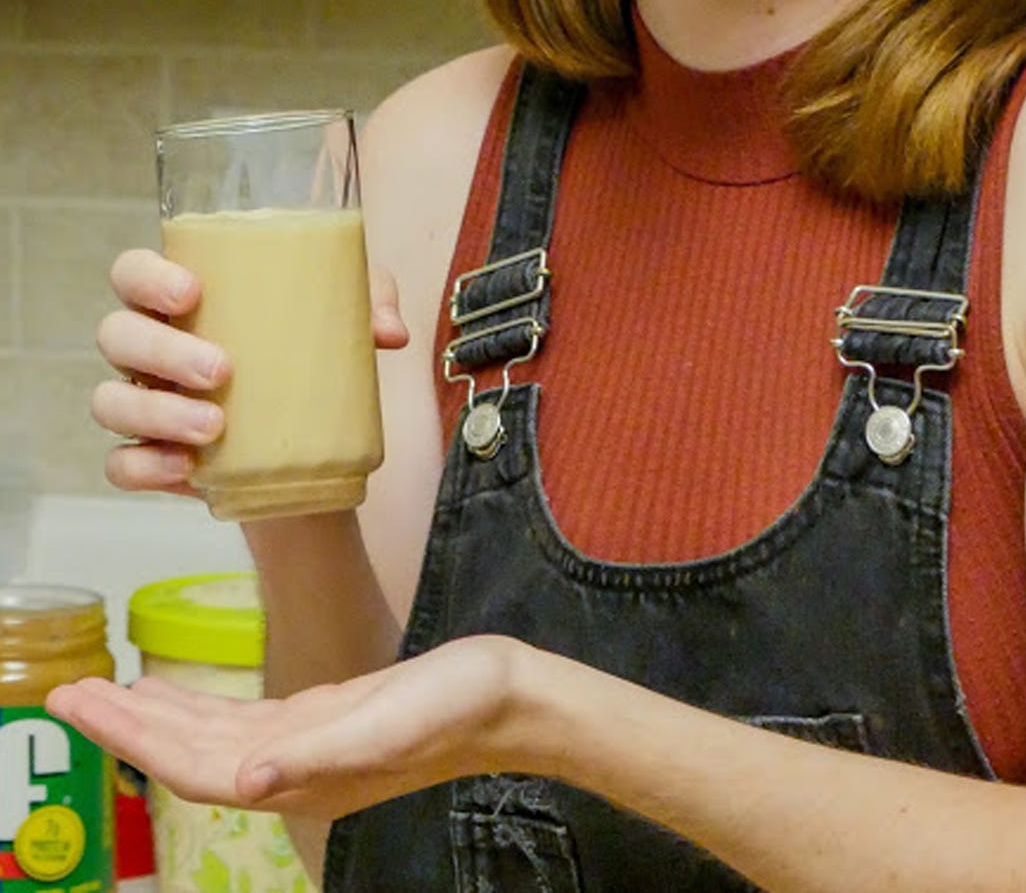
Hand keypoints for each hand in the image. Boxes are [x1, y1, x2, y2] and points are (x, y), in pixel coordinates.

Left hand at [46, 636, 527, 819]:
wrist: (510, 698)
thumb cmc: (457, 708)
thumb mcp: (389, 725)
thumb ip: (317, 755)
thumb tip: (245, 781)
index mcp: (300, 772)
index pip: (193, 765)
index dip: (132, 738)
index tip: (80, 702)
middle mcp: (295, 766)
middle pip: (190, 752)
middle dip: (127, 724)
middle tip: (70, 689)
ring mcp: (310, 745)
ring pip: (212, 735)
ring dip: (158, 714)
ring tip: (109, 688)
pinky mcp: (327, 718)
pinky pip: (245, 720)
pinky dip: (203, 706)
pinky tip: (182, 694)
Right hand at [93, 249, 408, 494]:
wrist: (310, 452)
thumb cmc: (308, 361)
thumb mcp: (342, 324)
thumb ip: (369, 306)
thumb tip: (391, 332)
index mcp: (180, 303)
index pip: (133, 274)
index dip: (147, 277)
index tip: (193, 291)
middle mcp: (150, 349)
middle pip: (119, 335)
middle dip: (163, 350)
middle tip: (222, 370)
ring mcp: (145, 404)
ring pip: (112, 401)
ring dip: (157, 411)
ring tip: (214, 426)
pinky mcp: (153, 458)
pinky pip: (122, 464)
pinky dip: (145, 465)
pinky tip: (186, 467)